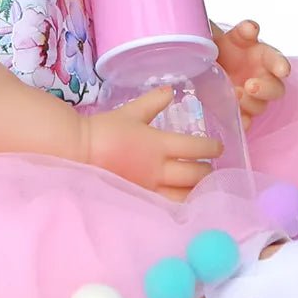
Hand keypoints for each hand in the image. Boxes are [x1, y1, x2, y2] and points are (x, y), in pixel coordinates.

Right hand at [79, 86, 223, 201]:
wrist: (79, 150)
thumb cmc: (104, 129)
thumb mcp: (131, 112)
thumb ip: (153, 102)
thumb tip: (170, 90)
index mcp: (159, 144)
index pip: (196, 147)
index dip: (212, 147)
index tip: (218, 147)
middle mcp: (158, 169)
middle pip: (195, 174)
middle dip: (208, 171)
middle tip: (210, 167)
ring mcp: (150, 188)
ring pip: (185, 195)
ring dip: (198, 190)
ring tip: (202, 187)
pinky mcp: (140, 199)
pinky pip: (168, 207)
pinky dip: (181, 205)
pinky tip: (185, 202)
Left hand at [212, 19, 289, 128]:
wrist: (203, 63)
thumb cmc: (224, 48)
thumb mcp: (231, 36)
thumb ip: (243, 31)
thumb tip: (251, 28)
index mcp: (264, 58)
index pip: (278, 62)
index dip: (281, 66)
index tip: (282, 70)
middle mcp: (262, 79)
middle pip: (275, 89)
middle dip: (265, 89)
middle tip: (250, 85)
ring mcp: (251, 97)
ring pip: (259, 106)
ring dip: (250, 103)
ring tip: (233, 94)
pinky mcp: (239, 111)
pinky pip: (246, 120)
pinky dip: (244, 122)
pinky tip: (239, 121)